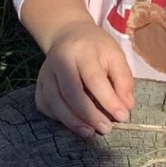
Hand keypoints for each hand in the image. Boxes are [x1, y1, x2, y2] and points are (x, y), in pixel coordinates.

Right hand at [37, 21, 134, 136]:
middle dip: (89, 114)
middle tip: (105, 129)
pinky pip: (44, 105)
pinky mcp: (39, 83)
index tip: (122, 116)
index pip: (94, 79)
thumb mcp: (115, 55)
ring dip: (72, 121)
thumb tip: (126, 106)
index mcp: (82, 51)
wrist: (68, 34)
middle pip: (71, 92)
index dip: (108, 100)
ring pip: (54, 101)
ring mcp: (46, 73)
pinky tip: (73, 123)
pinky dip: (58, 117)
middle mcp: (60, 61)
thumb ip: (123, 80)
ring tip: (89, 132)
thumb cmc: (96, 48)